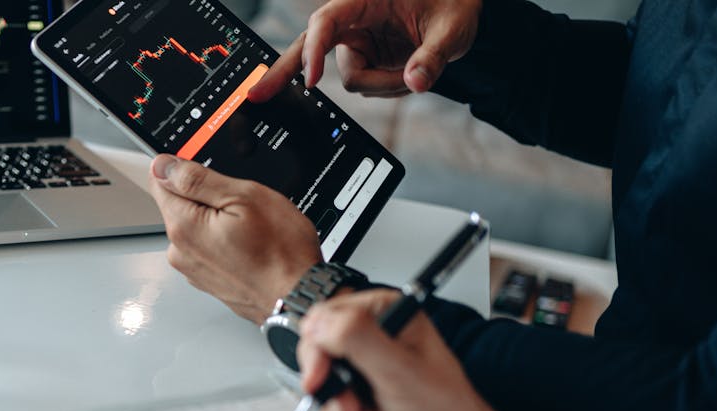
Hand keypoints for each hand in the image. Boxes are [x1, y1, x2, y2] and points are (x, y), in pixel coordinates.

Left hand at [149, 154, 321, 323]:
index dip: (183, 169)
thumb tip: (163, 165)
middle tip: (242, 207)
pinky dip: (225, 243)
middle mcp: (180, 251)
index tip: (208, 175)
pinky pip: (209, 249)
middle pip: (179, 205)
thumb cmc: (280, 252)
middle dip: (206, 198)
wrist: (298, 295)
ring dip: (218, 221)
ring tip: (250, 231)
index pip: (159, 181)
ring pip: (196, 227)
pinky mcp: (207, 280)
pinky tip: (250, 247)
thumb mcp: (244, 197)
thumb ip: (197, 179)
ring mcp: (193, 269)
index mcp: (183, 226)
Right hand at [248, 0, 480, 100]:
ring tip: (416, 70)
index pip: (326, 23)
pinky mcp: (363, 60)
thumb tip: (416, 83)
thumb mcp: (452, 28)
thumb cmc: (454, 2)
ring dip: (383, 85)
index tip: (310, 80)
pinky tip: (407, 73)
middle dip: (283, 73)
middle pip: (308, 47)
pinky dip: (387, 89)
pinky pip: (366, 87)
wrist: (460, 8)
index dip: (313, 52)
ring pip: (352, 80)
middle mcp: (354, 21)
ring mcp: (356, 43)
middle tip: (256, 96)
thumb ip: (433, 58)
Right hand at [296, 290, 556, 410]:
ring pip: (323, 388)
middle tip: (353, 410)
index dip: (317, 349)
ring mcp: (367, 370)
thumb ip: (357, 340)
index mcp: (389, 316)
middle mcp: (376, 338)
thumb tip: (319, 323)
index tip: (320, 379)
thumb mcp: (400, 373)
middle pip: (317, 354)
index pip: (326, 318)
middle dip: (334, 391)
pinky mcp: (361, 398)